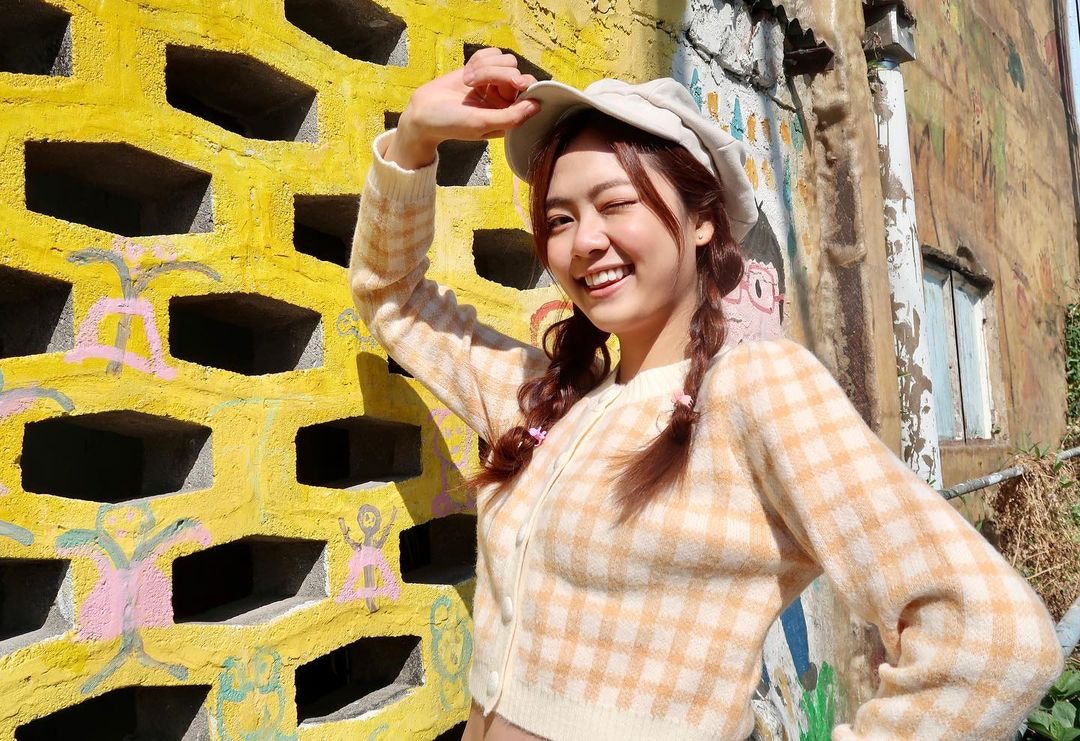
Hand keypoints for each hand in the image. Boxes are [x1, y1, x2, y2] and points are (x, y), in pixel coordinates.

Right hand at [386, 47, 541, 168]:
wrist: (423, 111)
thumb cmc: (451, 123)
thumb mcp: (481, 123)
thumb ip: (511, 117)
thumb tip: (537, 106)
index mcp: (508, 115)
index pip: (530, 92)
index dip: (525, 84)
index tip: (515, 84)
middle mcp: (503, 98)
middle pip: (515, 72)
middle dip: (497, 74)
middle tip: (475, 84)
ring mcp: (493, 82)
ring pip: (503, 60)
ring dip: (484, 67)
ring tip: (467, 82)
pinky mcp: (481, 69)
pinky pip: (490, 53)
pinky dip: (478, 60)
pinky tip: (466, 74)